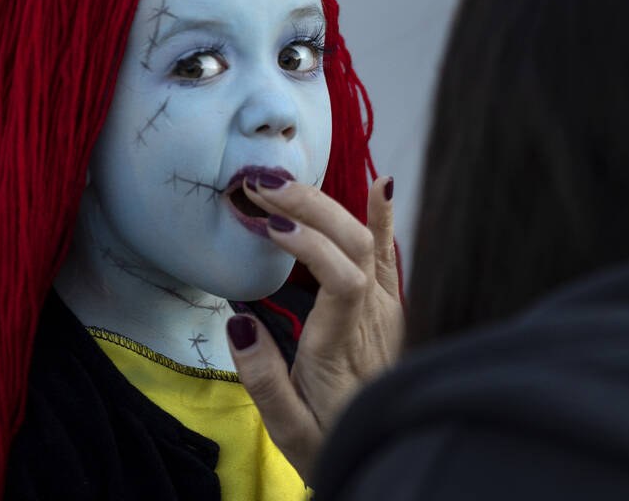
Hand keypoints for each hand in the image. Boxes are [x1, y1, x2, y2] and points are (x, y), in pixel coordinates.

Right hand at [226, 175, 403, 481]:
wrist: (384, 445)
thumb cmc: (329, 437)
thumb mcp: (287, 427)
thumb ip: (263, 378)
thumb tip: (239, 322)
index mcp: (341, 345)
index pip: (340, 278)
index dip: (310, 243)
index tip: (268, 223)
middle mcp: (370, 317)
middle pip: (352, 244)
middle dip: (306, 206)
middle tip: (259, 185)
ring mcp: (384, 307)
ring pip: (365, 240)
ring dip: (324, 205)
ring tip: (281, 182)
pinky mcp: (388, 304)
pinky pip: (387, 252)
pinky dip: (382, 216)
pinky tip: (380, 184)